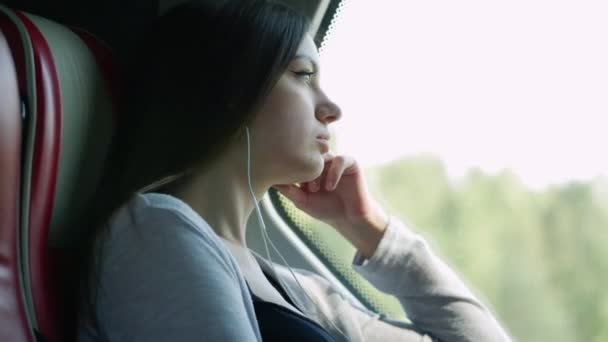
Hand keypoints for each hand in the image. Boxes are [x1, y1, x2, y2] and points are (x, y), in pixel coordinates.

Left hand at [272, 152, 388, 257]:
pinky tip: (330, 187)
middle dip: (305, 170)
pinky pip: (340, 159)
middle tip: (304, 187)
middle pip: (310, 155)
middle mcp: (323, 162)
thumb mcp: (302, 200)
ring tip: (315, 190)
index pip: (299, 159)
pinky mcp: (351, 163)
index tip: (292, 184)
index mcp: (311, 168)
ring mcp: (336, 161)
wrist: (349, 218)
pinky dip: (334, 172)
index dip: (294, 169)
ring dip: (318, 173)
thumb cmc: (325, 209)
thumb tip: (270, 180)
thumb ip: (288, 190)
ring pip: (324, 156)